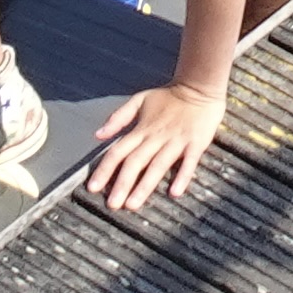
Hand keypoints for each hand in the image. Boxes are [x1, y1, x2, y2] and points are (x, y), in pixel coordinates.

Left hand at [84, 81, 224, 209]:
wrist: (199, 86)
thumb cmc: (169, 96)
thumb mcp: (139, 100)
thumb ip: (118, 118)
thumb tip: (97, 135)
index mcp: (141, 129)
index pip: (118, 151)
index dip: (104, 170)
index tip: (92, 188)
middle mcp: (156, 137)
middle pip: (135, 162)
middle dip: (122, 184)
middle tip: (112, 205)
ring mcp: (177, 141)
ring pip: (158, 166)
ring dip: (144, 186)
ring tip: (133, 204)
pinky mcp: (196, 143)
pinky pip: (189, 162)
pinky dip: (182, 176)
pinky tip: (174, 192)